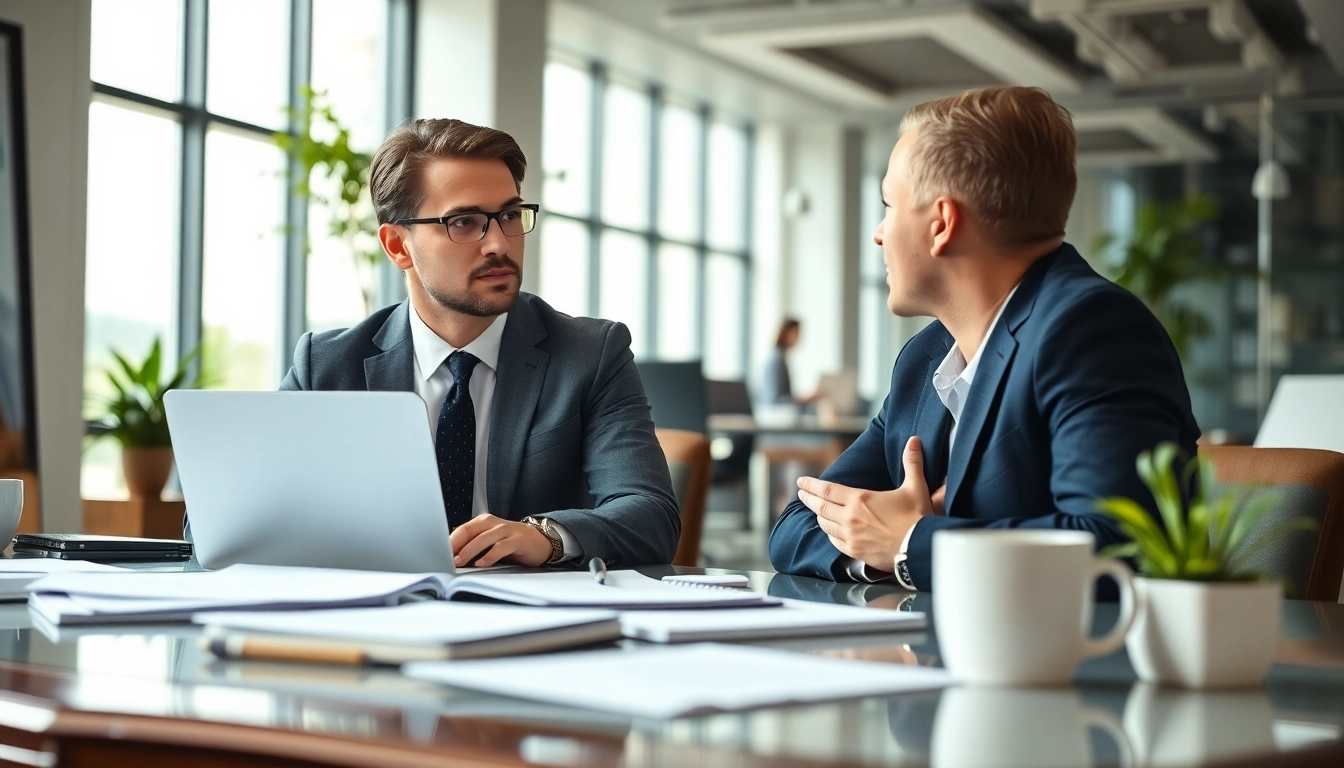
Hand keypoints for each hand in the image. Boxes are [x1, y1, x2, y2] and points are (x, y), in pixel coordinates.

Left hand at [449, 514, 552, 566]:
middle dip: (456, 545)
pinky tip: (482, 563)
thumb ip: (473, 547)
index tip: (439, 554)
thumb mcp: (489, 543)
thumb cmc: (511, 543)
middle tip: (446, 558)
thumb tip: (452, 558)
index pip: (462, 530)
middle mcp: (494, 524)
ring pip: (484, 538)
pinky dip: (490, 555)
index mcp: (484, 522)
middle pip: (470, 531)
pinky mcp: (518, 540)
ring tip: (460, 561)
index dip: (450, 542)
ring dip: (469, 550)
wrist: (539, 541)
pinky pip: (501, 547)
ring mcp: (506, 530)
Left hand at [796, 436, 935, 571]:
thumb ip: (912, 462)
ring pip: (825, 525)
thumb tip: (914, 440)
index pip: (827, 490)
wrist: (921, 548)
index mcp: (860, 499)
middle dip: (808, 498)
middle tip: (800, 493)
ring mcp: (850, 537)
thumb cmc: (918, 517)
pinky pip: (834, 542)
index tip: (801, 481)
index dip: (811, 485)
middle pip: (820, 507)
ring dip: (819, 516)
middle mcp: (850, 518)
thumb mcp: (915, 487)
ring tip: (815, 511)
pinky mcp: (855, 552)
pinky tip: (829, 531)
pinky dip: (829, 534)